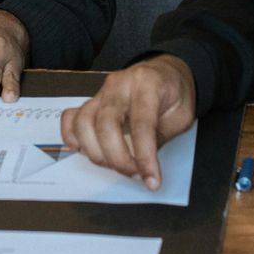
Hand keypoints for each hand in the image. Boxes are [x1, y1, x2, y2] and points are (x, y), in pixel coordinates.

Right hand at [59, 55, 196, 191]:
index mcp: (147, 83)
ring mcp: (101, 92)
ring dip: (96, 153)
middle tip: (135, 174)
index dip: (144, 157)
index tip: (151, 180)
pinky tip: (85, 151)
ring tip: (116, 165)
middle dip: (118, 159)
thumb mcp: (182, 115)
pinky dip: (72, 138)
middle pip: (106, 124)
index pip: (141, 124)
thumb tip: (142, 165)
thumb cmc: (175, 94)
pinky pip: (71, 118)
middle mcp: (119, 84)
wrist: (165, 73)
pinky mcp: (91, 101)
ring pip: (84, 123)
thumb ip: (161, 136)